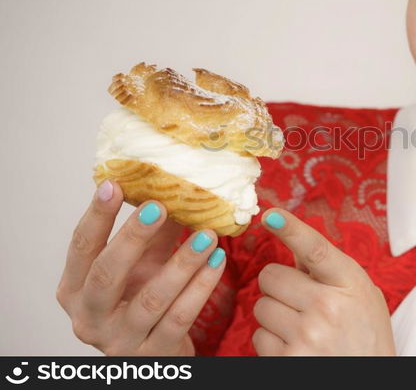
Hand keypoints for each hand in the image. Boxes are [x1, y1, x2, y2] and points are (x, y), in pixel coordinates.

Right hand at [56, 180, 225, 354]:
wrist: (157, 354)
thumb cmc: (141, 303)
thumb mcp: (142, 266)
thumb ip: (153, 234)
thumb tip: (174, 189)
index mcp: (74, 290)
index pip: (81, 248)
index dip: (97, 216)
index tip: (113, 184)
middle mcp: (89, 317)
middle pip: (106, 274)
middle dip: (133, 237)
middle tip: (160, 206)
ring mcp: (119, 340)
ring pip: (151, 299)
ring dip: (182, 262)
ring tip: (207, 235)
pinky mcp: (153, 354)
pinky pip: (180, 317)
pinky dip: (201, 287)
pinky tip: (217, 262)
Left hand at [252, 208, 395, 355]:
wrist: (370, 383)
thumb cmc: (366, 336)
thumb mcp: (360, 295)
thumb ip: (328, 268)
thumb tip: (291, 239)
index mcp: (350, 284)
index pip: (316, 249)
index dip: (291, 229)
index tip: (270, 215)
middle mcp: (328, 307)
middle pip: (271, 276)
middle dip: (279, 286)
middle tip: (299, 300)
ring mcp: (307, 336)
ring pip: (261, 306)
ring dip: (275, 315)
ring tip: (303, 328)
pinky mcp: (288, 360)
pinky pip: (259, 336)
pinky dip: (272, 341)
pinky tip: (297, 347)